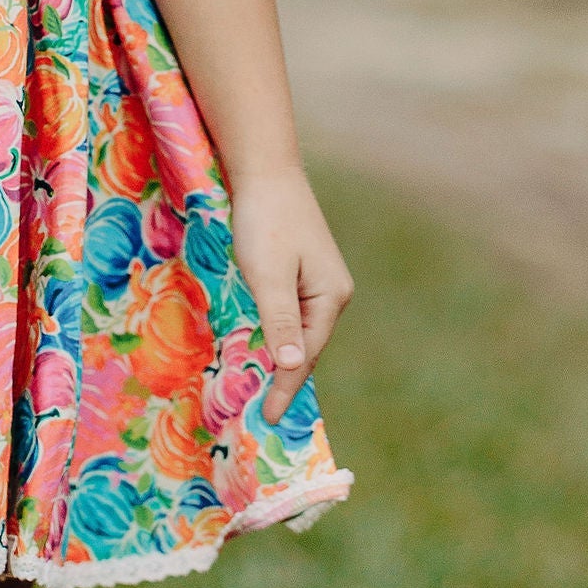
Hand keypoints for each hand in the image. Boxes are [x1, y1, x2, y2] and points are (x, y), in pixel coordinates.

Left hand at [229, 167, 352, 424]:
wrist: (263, 169)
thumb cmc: (266, 220)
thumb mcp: (268, 274)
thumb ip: (278, 320)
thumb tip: (290, 366)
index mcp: (331, 297)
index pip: (305, 355)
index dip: (285, 388)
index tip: (269, 419)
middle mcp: (330, 293)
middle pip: (303, 346)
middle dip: (282, 377)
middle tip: (259, 412)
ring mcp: (315, 282)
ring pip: (293, 330)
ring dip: (275, 356)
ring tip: (256, 389)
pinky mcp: (297, 270)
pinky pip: (285, 312)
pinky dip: (271, 331)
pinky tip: (257, 345)